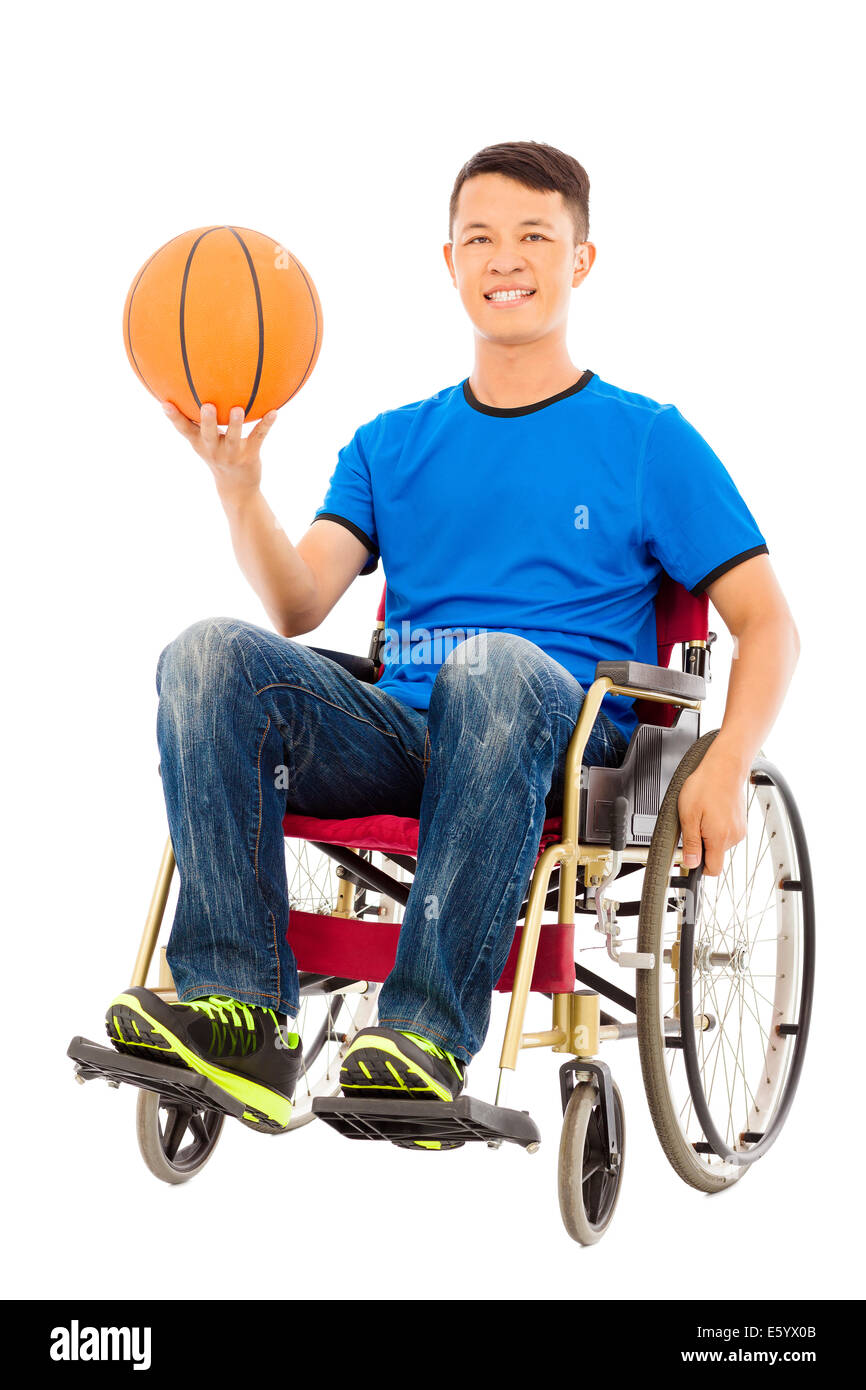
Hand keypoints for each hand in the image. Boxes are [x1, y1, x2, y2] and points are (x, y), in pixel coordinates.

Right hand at [161, 400, 278, 502]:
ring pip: (233, 438)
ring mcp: (232, 454)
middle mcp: (214, 450)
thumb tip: (188, 390)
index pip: (184, 430)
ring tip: (238, 409)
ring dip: (235, 424)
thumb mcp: (204, 443)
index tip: (165, 403)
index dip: (174, 418)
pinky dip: (266, 424)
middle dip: (207, 421)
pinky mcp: (250, 456)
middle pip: (208, 435)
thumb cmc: (219, 456)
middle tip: (206, 406)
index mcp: (201, 444)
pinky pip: (258, 437)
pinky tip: (274, 412)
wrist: (236, 487)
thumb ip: (197, 422)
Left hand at [677, 748, 747, 876]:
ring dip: (708, 834)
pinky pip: (726, 832)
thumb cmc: (705, 786)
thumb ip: (691, 843)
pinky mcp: (741, 822)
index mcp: (719, 838)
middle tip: (692, 824)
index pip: (713, 870)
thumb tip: (691, 864)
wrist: (724, 766)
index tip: (689, 857)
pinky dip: (717, 826)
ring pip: (719, 843)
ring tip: (702, 814)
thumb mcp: (688, 816)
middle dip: (701, 845)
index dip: (698, 867)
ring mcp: (739, 829)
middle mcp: (733, 837)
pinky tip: (711, 811)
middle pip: (715, 856)